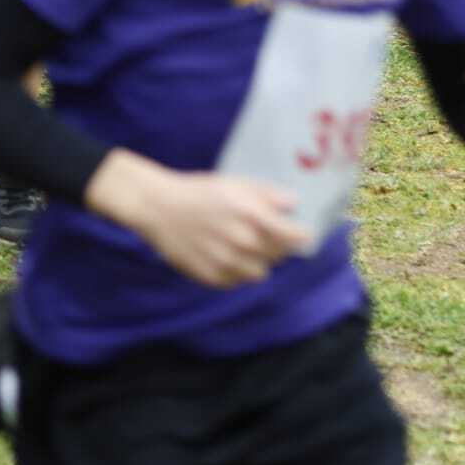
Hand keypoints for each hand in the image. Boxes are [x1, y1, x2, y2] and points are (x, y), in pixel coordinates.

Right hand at [87, 150, 310, 287]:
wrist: (160, 208)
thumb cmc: (199, 191)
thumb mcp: (235, 183)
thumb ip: (267, 194)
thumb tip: (293, 204)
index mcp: (253, 217)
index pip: (294, 238)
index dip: (302, 236)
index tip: (304, 234)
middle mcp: (244, 244)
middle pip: (279, 256)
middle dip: (278, 245)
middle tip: (267, 234)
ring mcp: (228, 264)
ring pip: (260, 273)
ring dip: (259, 261)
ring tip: (245, 245)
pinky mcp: (213, 278)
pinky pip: (237, 281)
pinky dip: (237, 271)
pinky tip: (226, 254)